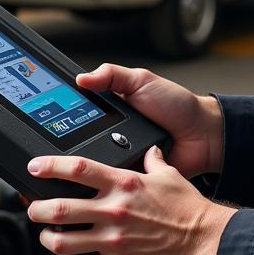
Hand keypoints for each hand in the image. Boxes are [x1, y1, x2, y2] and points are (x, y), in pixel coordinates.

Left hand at [26, 146, 236, 254]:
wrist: (205, 240)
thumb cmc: (189, 209)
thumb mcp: (168, 174)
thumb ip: (152, 160)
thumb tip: (147, 149)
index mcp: (123, 183)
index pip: (77, 169)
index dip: (50, 166)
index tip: (35, 167)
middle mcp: (113, 210)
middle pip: (59, 209)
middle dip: (37, 209)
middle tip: (34, 208)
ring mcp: (113, 240)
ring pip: (62, 242)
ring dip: (48, 239)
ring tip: (48, 235)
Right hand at [76, 64, 222, 178]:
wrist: (203, 134)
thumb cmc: (176, 105)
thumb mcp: (142, 81)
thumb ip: (112, 75)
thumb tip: (81, 78)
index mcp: (110, 111)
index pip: (79, 115)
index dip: (65, 118)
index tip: (50, 121)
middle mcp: (111, 135)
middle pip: (81, 142)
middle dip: (75, 144)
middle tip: (72, 141)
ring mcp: (121, 156)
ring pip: (95, 163)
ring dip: (94, 161)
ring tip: (93, 155)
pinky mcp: (132, 176)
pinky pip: (115, 179)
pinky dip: (113, 176)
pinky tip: (111, 171)